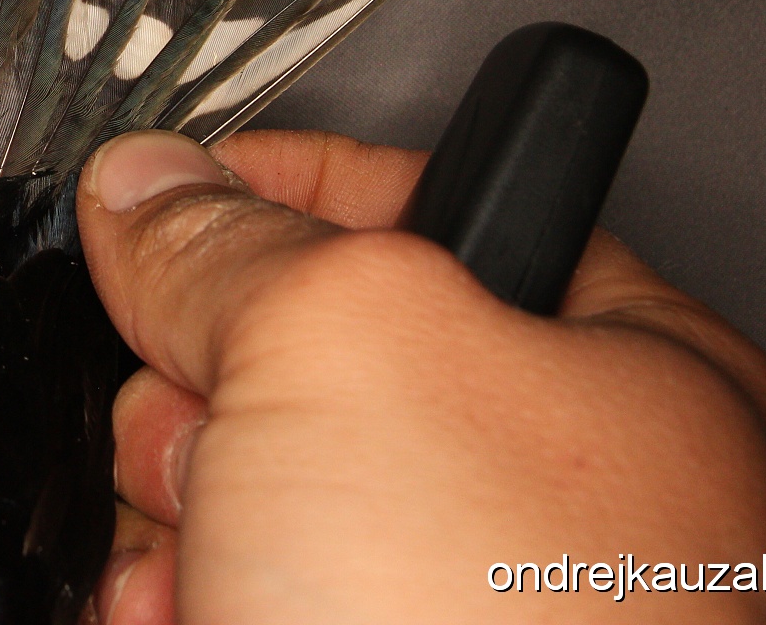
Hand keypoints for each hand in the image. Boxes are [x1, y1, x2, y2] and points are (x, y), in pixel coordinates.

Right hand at [78, 130, 765, 623]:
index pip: (417, 202)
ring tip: (214, 547)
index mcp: (619, 366)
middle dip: (212, 383)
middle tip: (221, 423)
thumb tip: (147, 189)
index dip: (273, 183)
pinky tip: (188, 615)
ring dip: (179, 505)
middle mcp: (541, 490)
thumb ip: (237, 237)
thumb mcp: (348, 339)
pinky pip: (212, 584)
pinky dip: (167, 596)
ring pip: (240, 478)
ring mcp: (440, 601)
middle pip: (301, 352)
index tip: (167, 192)